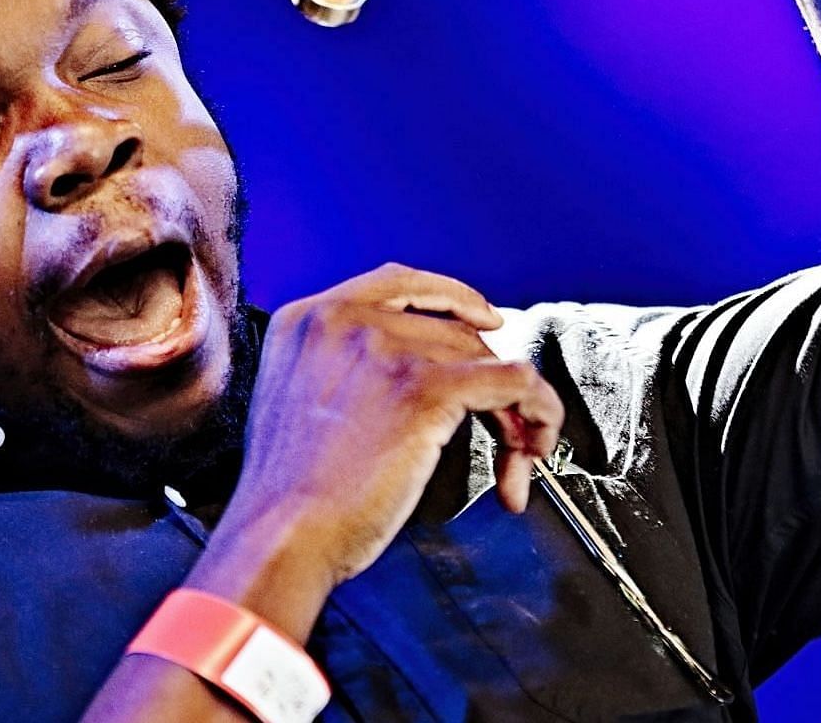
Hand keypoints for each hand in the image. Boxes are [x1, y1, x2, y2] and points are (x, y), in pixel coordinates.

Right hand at [217, 263, 563, 589]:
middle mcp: (345, 319)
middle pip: (454, 329)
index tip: (486, 322)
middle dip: (488, 379)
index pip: (399, 282)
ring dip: (513, 413)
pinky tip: (531, 451)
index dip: (454, 298)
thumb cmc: (289, 498)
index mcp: (309, 319)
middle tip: (506, 431)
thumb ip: (339, 370)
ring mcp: (386, 349)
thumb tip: (414, 370)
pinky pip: (515, 382)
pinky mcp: (426, 387)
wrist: (281, 537)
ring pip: (488, 358)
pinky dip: (539, 412)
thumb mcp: (294, 404)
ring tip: (514, 462)